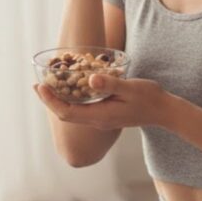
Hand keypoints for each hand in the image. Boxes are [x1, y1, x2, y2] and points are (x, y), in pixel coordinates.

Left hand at [33, 74, 174, 130]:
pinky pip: (82, 108)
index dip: (51, 100)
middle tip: (37, 84)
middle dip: (49, 100)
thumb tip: (90, 79)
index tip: (40, 86)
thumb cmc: (149, 98)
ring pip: (73, 111)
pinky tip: (71, 86)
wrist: (164, 111)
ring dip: (59, 99)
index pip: (66, 112)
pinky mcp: (105, 113)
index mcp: (100, 116)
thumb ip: (111, 84)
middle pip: (65, 113)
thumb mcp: (131, 88)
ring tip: (48, 85)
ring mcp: (101, 118)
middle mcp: (97, 120)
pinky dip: (71, 98)